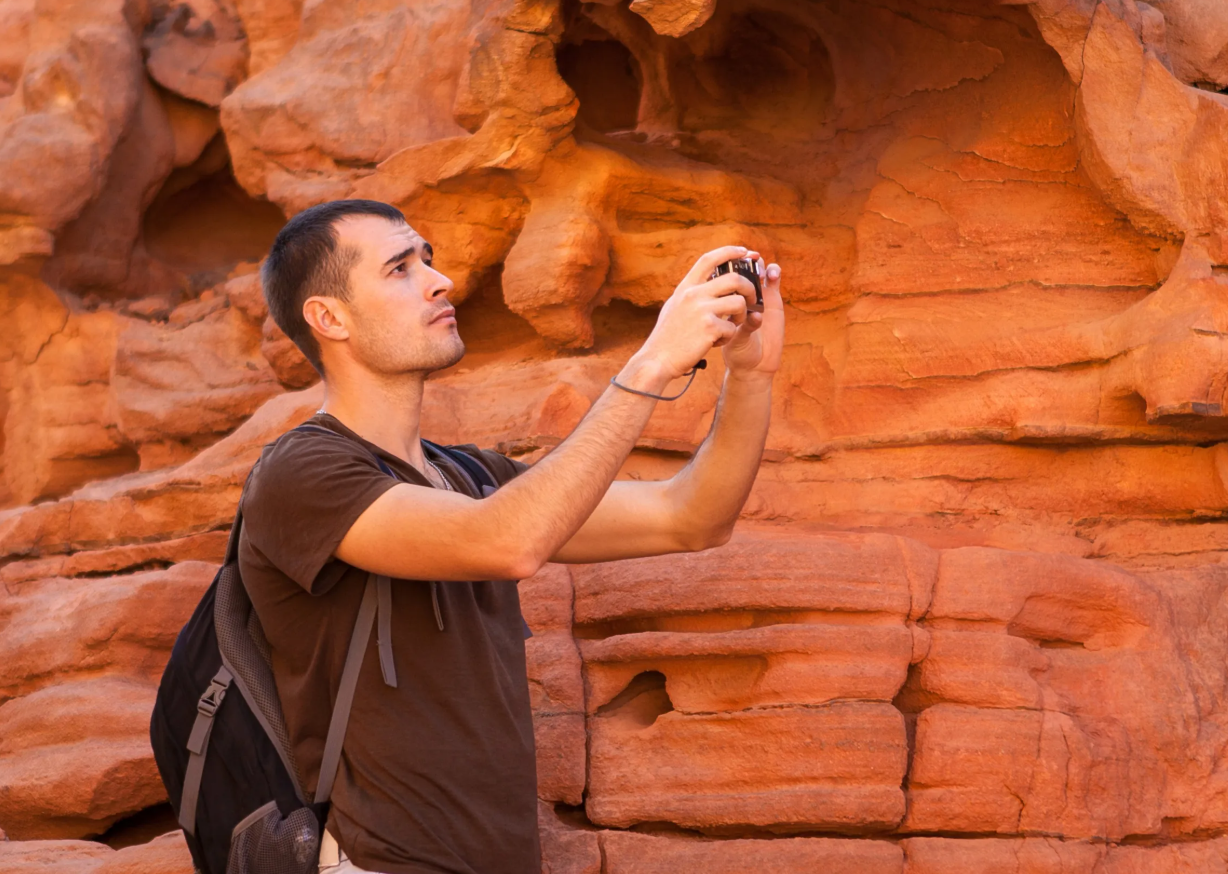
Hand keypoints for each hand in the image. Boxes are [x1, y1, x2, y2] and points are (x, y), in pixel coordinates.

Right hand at [637, 246, 759, 379]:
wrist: (658, 359)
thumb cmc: (667, 336)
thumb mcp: (675, 306)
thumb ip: (692, 293)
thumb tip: (710, 280)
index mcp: (685, 287)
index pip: (709, 259)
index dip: (730, 251)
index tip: (745, 252)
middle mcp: (693, 294)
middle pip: (734, 278)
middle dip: (750, 288)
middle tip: (752, 298)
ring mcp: (701, 310)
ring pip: (739, 303)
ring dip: (742, 315)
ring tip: (732, 325)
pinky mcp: (709, 328)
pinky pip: (732, 328)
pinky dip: (728, 337)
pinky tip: (715, 342)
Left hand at [723, 260, 782, 378]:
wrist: (753, 365)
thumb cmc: (736, 352)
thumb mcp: (732, 338)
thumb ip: (741, 325)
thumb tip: (752, 315)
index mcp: (723, 299)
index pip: (722, 273)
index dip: (724, 262)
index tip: (724, 260)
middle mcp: (739, 294)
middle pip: (741, 268)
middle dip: (743, 262)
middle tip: (745, 263)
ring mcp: (757, 295)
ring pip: (758, 271)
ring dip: (759, 265)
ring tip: (759, 272)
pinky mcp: (773, 300)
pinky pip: (774, 281)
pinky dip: (774, 274)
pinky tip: (772, 275)